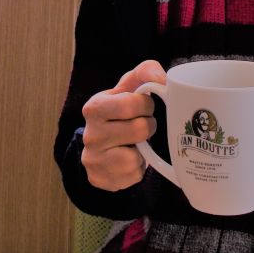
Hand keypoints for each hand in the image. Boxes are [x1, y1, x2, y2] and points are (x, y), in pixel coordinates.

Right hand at [81, 60, 164, 190]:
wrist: (100, 146)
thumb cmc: (119, 112)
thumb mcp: (127, 88)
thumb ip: (145, 73)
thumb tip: (162, 78)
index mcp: (94, 108)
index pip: (132, 104)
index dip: (145, 105)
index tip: (143, 107)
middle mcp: (90, 134)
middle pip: (139, 129)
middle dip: (147, 126)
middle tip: (141, 125)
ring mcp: (94, 159)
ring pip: (138, 155)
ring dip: (143, 149)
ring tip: (134, 143)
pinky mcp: (101, 179)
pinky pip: (134, 174)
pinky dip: (137, 167)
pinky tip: (128, 159)